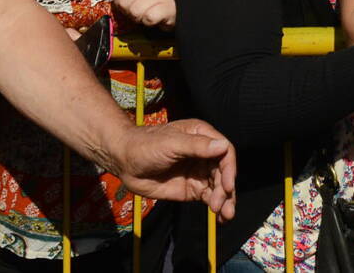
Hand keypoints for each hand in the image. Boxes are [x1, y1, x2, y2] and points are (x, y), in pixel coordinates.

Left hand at [105, 118, 236, 217]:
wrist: (124, 162)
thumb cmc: (146, 145)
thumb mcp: (172, 143)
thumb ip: (197, 146)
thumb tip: (223, 146)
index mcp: (202, 136)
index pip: (225, 152)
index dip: (229, 169)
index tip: (228, 186)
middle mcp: (204, 154)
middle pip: (224, 172)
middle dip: (226, 189)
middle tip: (221, 205)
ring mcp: (198, 172)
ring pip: (219, 187)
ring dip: (225, 200)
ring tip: (225, 215)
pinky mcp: (191, 188)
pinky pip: (208, 197)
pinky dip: (216, 206)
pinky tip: (220, 217)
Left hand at [110, 0, 176, 29]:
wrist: (181, 6)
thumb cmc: (156, 1)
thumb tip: (115, 1)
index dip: (121, 2)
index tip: (132, 3)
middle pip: (124, 3)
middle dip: (130, 11)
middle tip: (142, 10)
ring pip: (135, 12)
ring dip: (141, 17)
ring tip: (149, 13)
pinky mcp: (168, 7)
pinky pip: (149, 18)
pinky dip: (150, 22)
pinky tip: (156, 18)